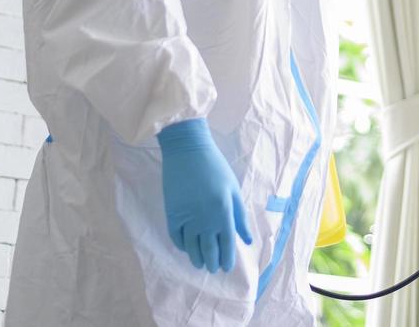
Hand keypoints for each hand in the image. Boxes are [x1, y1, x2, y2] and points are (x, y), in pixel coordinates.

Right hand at [157, 118, 251, 272]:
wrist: (187, 151)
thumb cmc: (215, 168)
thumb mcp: (233, 190)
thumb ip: (240, 216)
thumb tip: (247, 240)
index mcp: (223, 213)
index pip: (227, 245)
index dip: (227, 259)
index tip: (227, 268)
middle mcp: (205, 220)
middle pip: (209, 251)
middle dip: (213, 263)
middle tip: (214, 268)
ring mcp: (186, 219)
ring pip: (191, 248)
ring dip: (197, 259)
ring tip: (201, 264)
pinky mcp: (171, 214)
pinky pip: (176, 238)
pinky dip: (182, 246)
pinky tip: (186, 249)